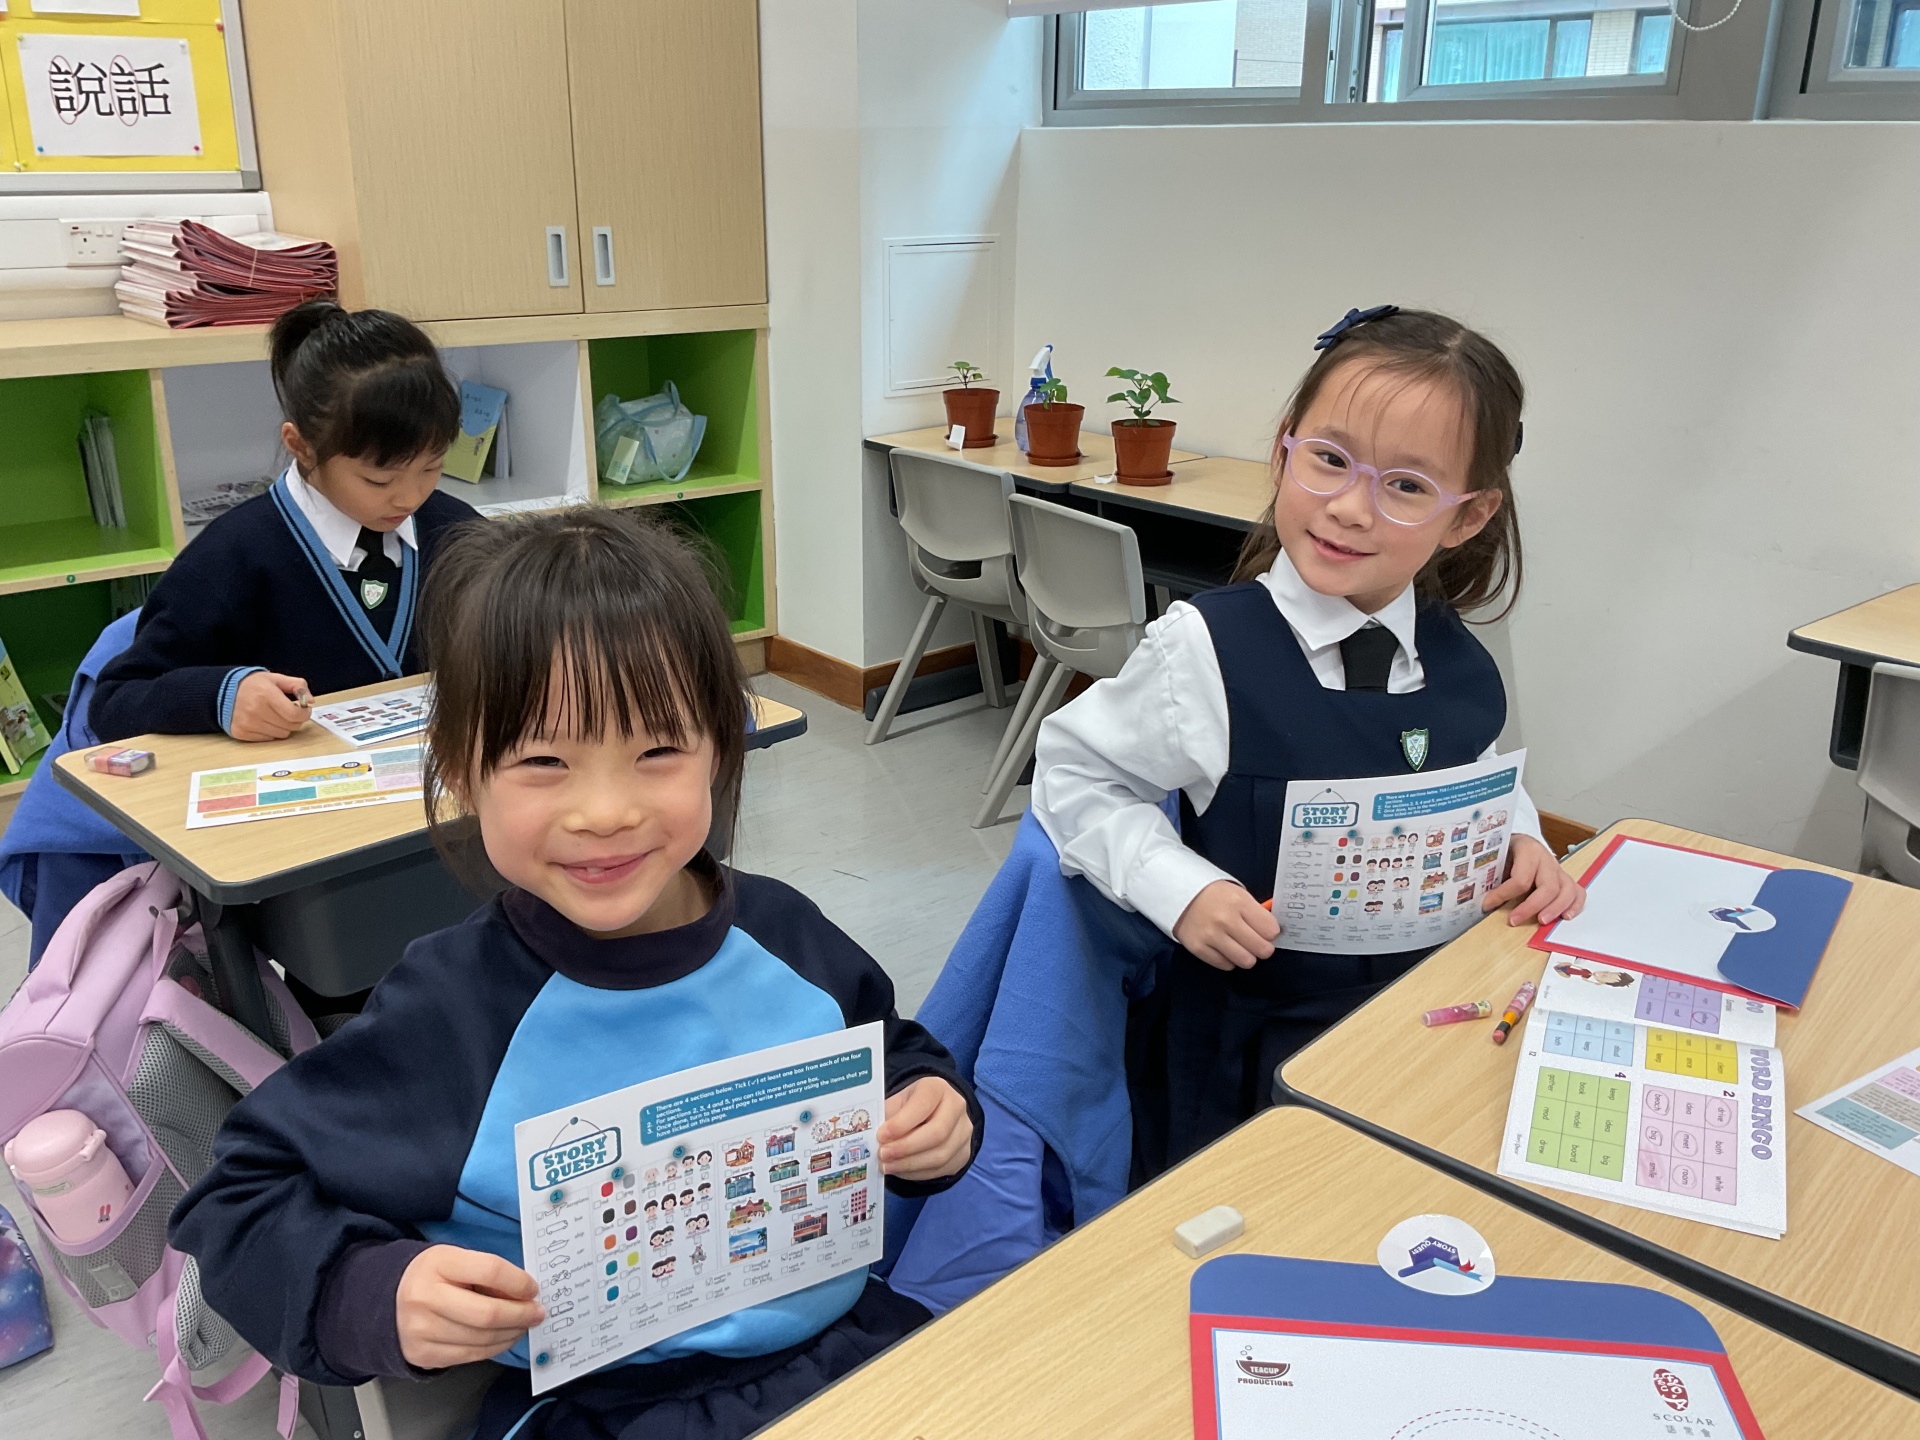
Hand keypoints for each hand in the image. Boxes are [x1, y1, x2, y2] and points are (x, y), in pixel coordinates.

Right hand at [230, 671, 309, 740]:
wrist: (224, 692)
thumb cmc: (253, 685)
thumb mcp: (276, 679)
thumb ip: (297, 686)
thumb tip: (310, 700)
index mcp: (265, 694)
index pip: (294, 714)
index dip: (304, 714)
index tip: (305, 710)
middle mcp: (255, 710)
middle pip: (290, 726)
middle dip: (296, 720)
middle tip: (291, 712)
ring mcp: (247, 723)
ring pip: (281, 734)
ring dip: (284, 727)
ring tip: (277, 716)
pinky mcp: (241, 733)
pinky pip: (268, 738)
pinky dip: (271, 732)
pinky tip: (265, 721)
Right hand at [396, 1245, 544, 1369]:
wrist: (388, 1300)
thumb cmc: (432, 1276)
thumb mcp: (456, 1259)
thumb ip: (487, 1272)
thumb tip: (524, 1293)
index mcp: (438, 1263)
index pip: (490, 1271)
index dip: (518, 1282)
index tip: (533, 1289)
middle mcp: (425, 1297)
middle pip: (487, 1313)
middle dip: (521, 1315)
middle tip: (537, 1313)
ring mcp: (421, 1330)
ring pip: (482, 1339)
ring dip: (511, 1334)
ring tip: (522, 1326)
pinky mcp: (422, 1354)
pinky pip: (470, 1356)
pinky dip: (494, 1348)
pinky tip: (503, 1338)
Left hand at [878, 1077, 973, 1182]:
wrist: (937, 1112)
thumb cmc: (912, 1106)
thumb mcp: (899, 1101)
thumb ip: (887, 1116)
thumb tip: (869, 1137)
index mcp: (937, 1088)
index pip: (923, 1105)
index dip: (902, 1123)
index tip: (881, 1135)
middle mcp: (957, 1108)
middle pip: (937, 1133)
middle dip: (906, 1147)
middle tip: (883, 1154)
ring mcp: (964, 1133)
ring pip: (940, 1156)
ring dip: (909, 1164)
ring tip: (887, 1166)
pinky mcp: (963, 1154)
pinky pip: (940, 1169)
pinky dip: (916, 1173)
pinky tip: (900, 1170)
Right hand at [1173, 880, 1279, 970]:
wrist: (1177, 892)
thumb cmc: (1214, 894)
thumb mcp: (1238, 894)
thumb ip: (1255, 913)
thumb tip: (1273, 934)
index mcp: (1239, 902)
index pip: (1271, 930)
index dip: (1271, 932)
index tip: (1265, 931)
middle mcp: (1226, 920)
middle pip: (1261, 948)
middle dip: (1262, 948)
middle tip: (1256, 942)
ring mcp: (1211, 935)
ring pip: (1246, 961)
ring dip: (1247, 956)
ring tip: (1240, 947)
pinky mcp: (1198, 948)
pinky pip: (1225, 965)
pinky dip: (1228, 960)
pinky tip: (1224, 948)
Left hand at [1483, 834, 1585, 926]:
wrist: (1519, 841)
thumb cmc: (1506, 851)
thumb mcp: (1496, 856)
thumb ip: (1491, 875)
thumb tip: (1482, 900)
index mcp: (1528, 849)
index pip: (1521, 878)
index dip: (1503, 894)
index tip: (1488, 904)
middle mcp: (1547, 860)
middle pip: (1549, 887)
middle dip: (1532, 906)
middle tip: (1514, 920)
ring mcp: (1559, 870)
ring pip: (1567, 891)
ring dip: (1555, 909)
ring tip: (1542, 921)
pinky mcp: (1565, 879)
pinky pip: (1577, 892)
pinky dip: (1574, 905)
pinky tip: (1565, 917)